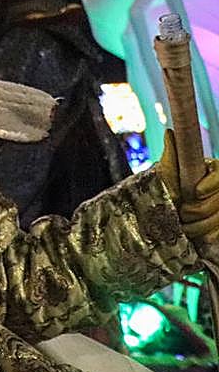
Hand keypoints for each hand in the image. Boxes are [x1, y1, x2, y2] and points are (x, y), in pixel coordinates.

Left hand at [159, 128, 218, 251]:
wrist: (159, 211)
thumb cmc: (163, 188)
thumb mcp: (165, 172)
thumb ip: (171, 156)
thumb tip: (171, 133)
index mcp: (212, 172)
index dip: (211, 185)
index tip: (195, 192)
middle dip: (199, 210)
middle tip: (182, 213)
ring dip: (202, 225)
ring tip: (184, 227)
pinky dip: (210, 235)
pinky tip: (199, 238)